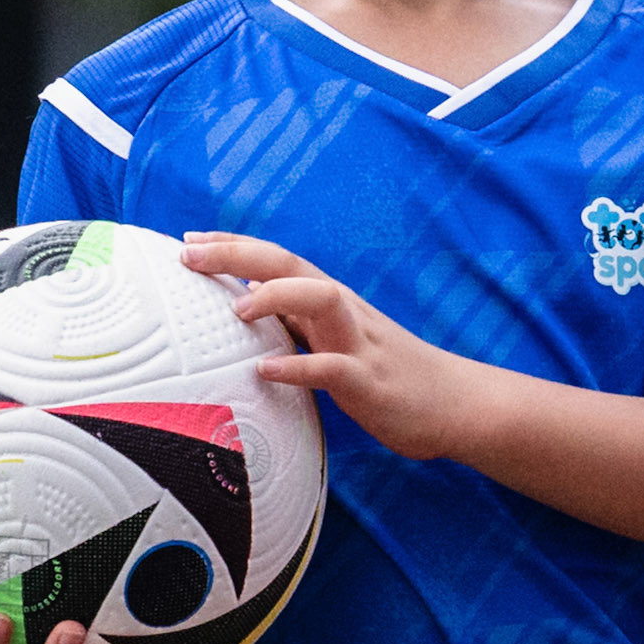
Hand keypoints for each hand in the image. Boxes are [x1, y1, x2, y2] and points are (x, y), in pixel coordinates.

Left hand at [182, 231, 470, 459]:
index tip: (188, 240)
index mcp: (330, 301)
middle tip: (189, 254)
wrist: (455, 403)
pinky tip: (267, 371)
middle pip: (289, 264)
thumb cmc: (388, 372)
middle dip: (238, 254)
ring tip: (235, 307)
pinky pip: (332, 369)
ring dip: (276, 296)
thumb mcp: (336, 338)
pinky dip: (299, 367)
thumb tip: (250, 292)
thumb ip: (297, 318)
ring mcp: (358, 343)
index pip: (276, 259)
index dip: (233, 246)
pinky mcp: (370, 382)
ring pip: (320, 299)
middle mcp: (343, 310)